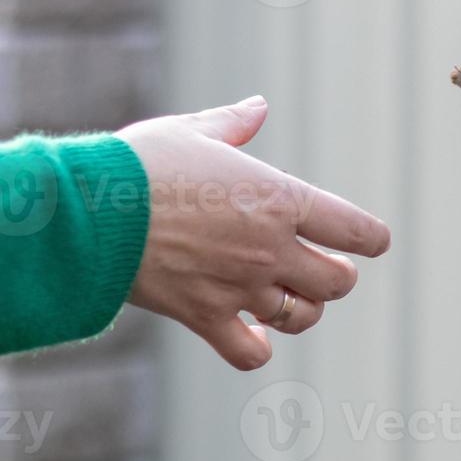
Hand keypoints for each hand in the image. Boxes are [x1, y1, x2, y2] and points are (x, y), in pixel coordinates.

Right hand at [117, 97, 390, 369]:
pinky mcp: (205, 316)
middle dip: (336, 277)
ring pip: (301, 317)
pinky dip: (256, 347)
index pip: (356, 230)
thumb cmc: (139, 163)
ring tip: (286, 299)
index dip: (370, 239)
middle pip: (337, 283)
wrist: (89, 211)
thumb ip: (233, 125)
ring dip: (301, 310)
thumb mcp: (190, 131)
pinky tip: (250, 332)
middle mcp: (270, 248)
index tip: (369, 241)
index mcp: (279, 198)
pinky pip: (250, 353)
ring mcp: (239, 287)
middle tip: (321, 268)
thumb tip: (258, 108)